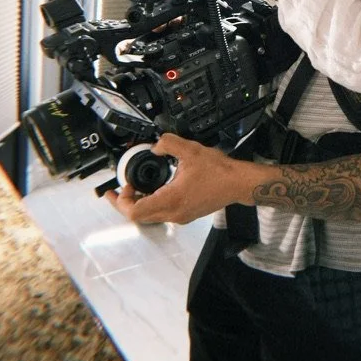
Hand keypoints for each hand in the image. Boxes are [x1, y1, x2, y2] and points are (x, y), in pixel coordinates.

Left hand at [104, 132, 252, 224]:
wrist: (238, 183)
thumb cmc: (219, 172)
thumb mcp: (190, 150)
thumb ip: (168, 143)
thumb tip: (156, 146)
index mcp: (171, 200)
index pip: (134, 212)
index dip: (122, 201)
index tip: (122, 186)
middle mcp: (174, 213)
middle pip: (139, 217)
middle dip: (126, 203)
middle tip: (122, 188)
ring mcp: (180, 216)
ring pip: (150, 217)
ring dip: (139, 204)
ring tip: (136, 188)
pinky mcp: (186, 215)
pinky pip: (161, 214)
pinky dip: (152, 204)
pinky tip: (155, 190)